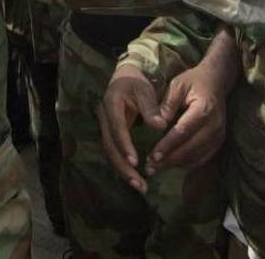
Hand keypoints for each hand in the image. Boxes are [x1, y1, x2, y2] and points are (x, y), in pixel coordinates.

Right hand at [98, 65, 167, 194]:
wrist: (124, 77)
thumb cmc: (136, 83)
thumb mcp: (145, 90)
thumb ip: (151, 108)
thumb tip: (160, 127)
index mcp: (111, 104)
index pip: (117, 127)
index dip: (124, 145)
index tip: (135, 161)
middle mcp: (104, 118)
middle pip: (110, 146)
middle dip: (123, 166)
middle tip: (139, 183)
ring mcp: (105, 127)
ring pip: (111, 153)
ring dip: (123, 171)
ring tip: (140, 186)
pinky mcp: (110, 134)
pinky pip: (115, 152)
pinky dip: (124, 166)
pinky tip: (136, 178)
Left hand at [142, 66, 228, 177]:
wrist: (216, 81)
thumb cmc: (193, 81)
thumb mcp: (177, 85)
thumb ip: (167, 104)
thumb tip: (157, 125)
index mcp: (203, 110)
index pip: (183, 132)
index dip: (167, 146)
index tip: (152, 156)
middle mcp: (214, 126)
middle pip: (190, 148)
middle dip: (169, 160)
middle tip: (150, 168)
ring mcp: (219, 135)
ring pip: (196, 157)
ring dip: (176, 165)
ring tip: (157, 168)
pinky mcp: (218, 141)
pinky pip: (202, 158)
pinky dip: (187, 163)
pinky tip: (172, 164)